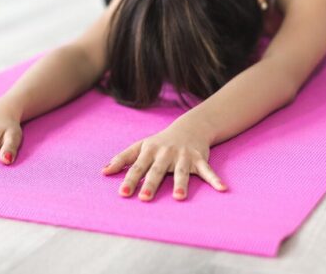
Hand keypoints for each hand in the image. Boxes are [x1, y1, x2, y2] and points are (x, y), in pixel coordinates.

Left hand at [101, 121, 227, 200]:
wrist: (190, 127)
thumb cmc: (160, 141)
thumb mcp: (140, 146)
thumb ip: (122, 159)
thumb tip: (103, 172)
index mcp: (150, 151)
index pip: (137, 167)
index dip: (130, 180)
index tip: (123, 193)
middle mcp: (166, 153)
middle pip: (157, 170)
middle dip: (151, 184)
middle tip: (144, 198)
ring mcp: (183, 156)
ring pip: (181, 172)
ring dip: (181, 184)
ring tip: (179, 198)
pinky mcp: (199, 158)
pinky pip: (207, 170)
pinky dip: (215, 179)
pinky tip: (222, 189)